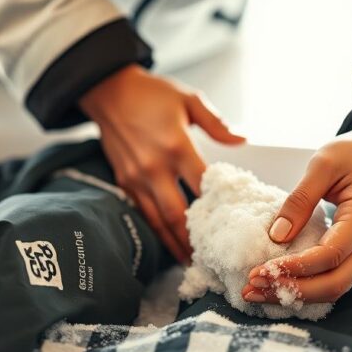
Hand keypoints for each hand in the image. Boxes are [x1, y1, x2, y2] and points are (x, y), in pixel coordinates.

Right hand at [79, 65, 244, 263]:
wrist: (108, 91)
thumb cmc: (152, 93)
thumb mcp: (189, 99)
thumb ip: (216, 123)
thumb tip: (243, 139)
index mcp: (175, 145)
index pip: (202, 184)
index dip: (218, 206)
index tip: (234, 223)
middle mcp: (154, 166)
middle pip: (178, 213)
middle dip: (195, 238)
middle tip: (213, 256)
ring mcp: (136, 178)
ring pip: (159, 220)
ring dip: (175, 242)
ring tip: (191, 260)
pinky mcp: (124, 182)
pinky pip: (143, 213)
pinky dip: (157, 231)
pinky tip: (170, 242)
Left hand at [241, 119, 351, 302]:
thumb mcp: (323, 164)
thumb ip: (300, 200)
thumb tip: (276, 236)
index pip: (329, 256)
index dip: (292, 268)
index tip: (258, 271)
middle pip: (334, 284)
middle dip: (291, 291)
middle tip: (252, 289)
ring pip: (335, 288)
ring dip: (297, 294)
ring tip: (258, 292)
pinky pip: (335, 279)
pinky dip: (306, 287)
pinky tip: (279, 284)